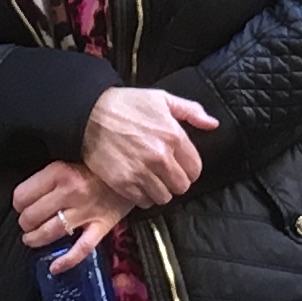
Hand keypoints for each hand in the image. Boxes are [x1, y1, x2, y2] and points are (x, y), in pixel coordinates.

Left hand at [13, 161, 129, 271]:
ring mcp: (86, 211)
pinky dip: (66, 261)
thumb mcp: (68, 161)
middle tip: (28, 223)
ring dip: (35, 239)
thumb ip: (48, 177)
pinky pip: (81, 248)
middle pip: (32, 216)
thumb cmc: (97, 167)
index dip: (18, 202)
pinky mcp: (101, 226)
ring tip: (32, 239)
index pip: (22, 195)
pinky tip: (54, 267)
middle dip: (25, 223)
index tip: (22, 204)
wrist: (133, 171)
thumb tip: (25, 197)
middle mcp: (71, 191)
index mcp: (60, 172)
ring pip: (50, 232)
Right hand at [81, 84, 218, 209]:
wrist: (88, 113)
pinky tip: (137, 183)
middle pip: (181, 186)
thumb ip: (191, 111)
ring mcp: (141, 172)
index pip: (195, 169)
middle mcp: (160, 157)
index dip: (189, 169)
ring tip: (151, 179)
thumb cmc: (126, 104)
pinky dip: (142, 196)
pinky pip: (143, 202)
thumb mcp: (162, 99)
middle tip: (165, 174)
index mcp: (174, 136)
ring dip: (160, 191)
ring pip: (164, 197)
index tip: (180, 166)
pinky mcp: (123, 183)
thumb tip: (213, 124)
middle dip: (175, 181)